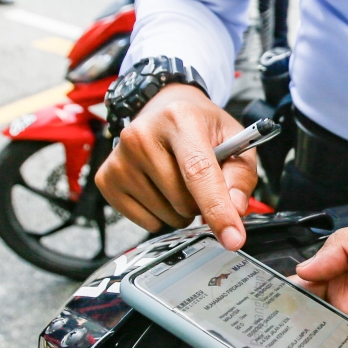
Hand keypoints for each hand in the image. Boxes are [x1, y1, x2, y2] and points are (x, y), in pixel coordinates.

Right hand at [95, 84, 255, 249]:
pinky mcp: (107, 178)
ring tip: (181, 183)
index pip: (198, 171)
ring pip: (166, 215)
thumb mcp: (235, 140)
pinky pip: (146, 222)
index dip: (218, 209)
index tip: (233, 238)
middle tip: (202, 183)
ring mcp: (120, 157)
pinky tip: (161, 190)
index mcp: (179, 119)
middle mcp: (142, 135)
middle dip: (202, 205)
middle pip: (183, 200)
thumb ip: (241, 176)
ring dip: (182, 211)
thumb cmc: (202, 126)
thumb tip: (235, 209)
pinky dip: (161, 217)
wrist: (165, 109)